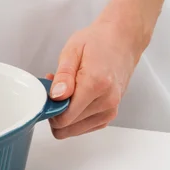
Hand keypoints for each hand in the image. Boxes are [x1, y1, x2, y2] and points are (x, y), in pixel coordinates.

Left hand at [45, 17, 145, 138]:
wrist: (123, 40)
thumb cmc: (98, 41)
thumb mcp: (72, 51)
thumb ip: (63, 76)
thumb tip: (56, 97)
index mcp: (95, 84)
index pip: (64, 118)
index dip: (49, 109)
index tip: (46, 95)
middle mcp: (107, 102)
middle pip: (68, 126)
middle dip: (55, 110)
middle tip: (55, 90)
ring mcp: (110, 110)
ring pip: (75, 129)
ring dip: (65, 113)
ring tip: (66, 90)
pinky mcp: (110, 113)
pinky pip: (85, 126)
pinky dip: (75, 115)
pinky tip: (74, 97)